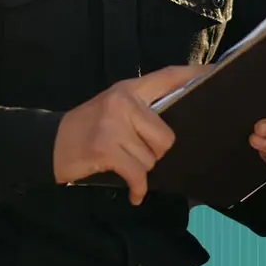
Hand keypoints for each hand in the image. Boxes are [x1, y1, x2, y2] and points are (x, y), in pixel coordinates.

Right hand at [53, 64, 206, 204]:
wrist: (51, 144)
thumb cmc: (87, 128)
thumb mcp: (113, 108)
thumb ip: (141, 110)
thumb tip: (174, 126)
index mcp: (129, 88)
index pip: (167, 76)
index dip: (192, 75)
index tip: (215, 72)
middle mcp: (123, 101)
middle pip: (165, 136)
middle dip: (155, 153)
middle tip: (135, 154)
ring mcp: (113, 124)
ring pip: (151, 159)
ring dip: (140, 170)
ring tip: (123, 164)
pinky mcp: (105, 147)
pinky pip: (138, 174)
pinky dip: (137, 189)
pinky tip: (133, 192)